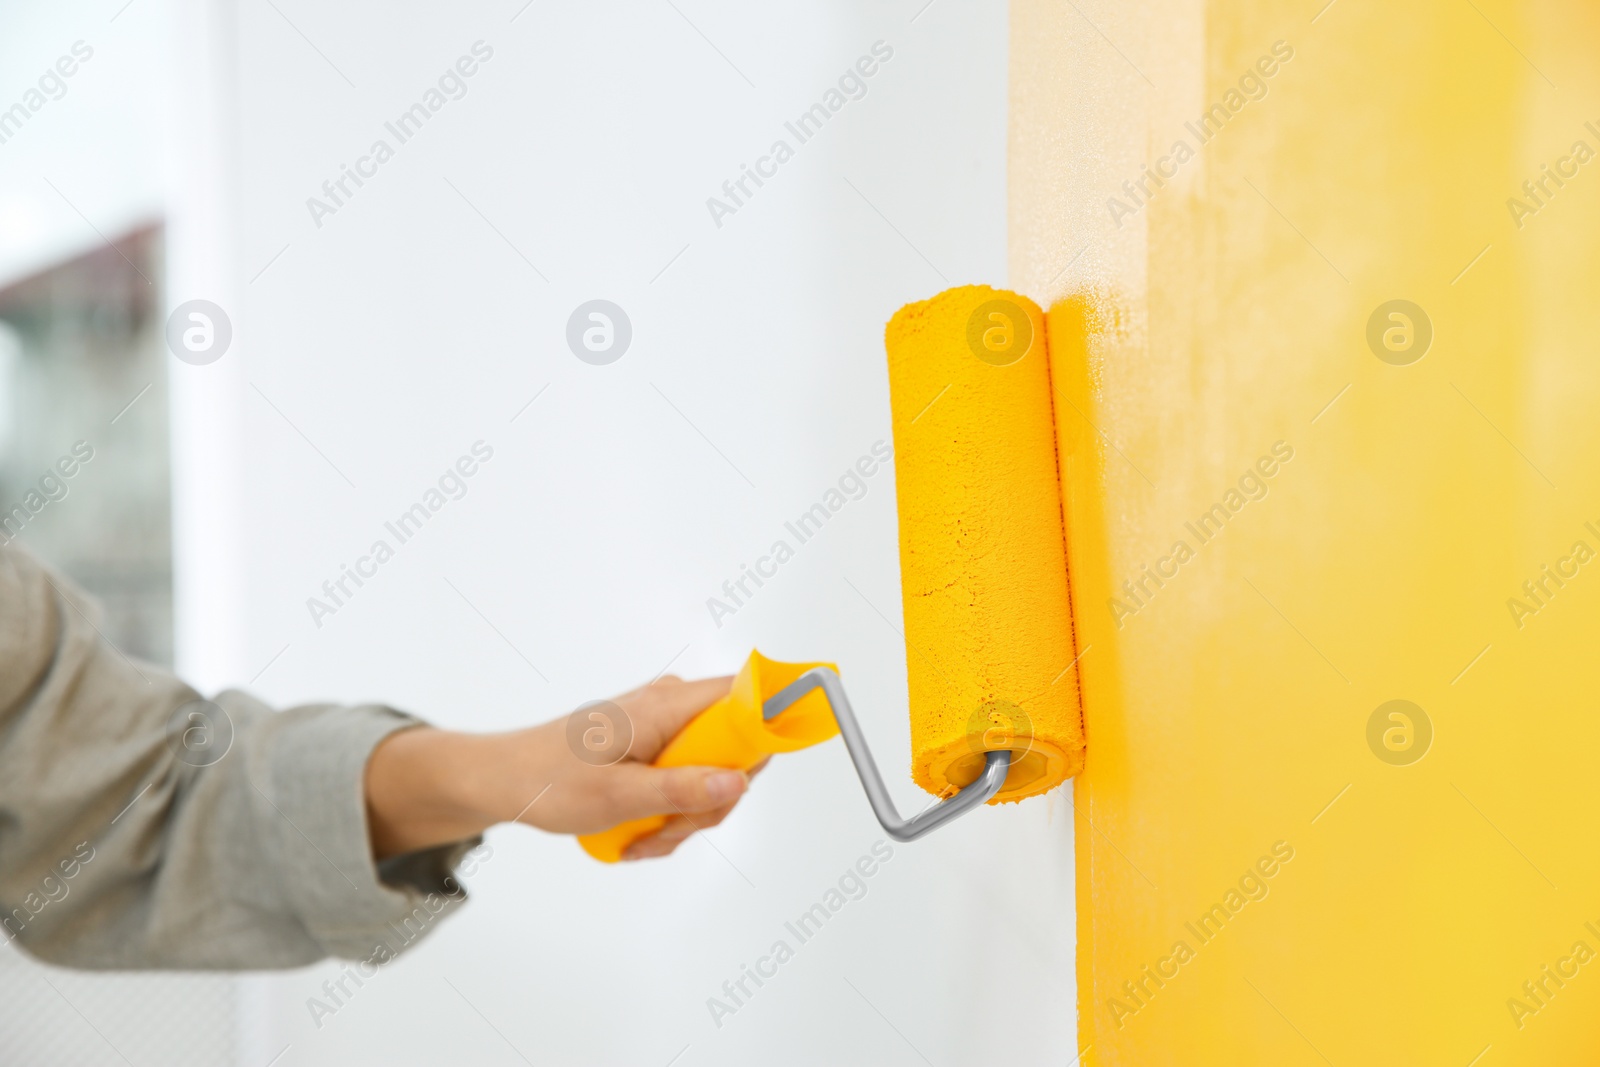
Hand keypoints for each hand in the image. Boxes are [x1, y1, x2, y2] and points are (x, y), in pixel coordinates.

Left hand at [365, 674, 764, 861]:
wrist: (504, 780)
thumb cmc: (547, 779)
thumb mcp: (616, 797)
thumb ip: (681, 790)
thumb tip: (738, 782)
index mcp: (665, 705)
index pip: (745, 696)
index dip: (766, 730)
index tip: (749, 778)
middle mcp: (672, 707)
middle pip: (735, 750)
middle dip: (710, 802)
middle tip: (670, 831)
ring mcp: (666, 727)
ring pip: (713, 774)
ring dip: (686, 817)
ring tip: (643, 837)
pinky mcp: (657, 747)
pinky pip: (689, 781)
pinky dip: (671, 814)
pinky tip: (639, 832)